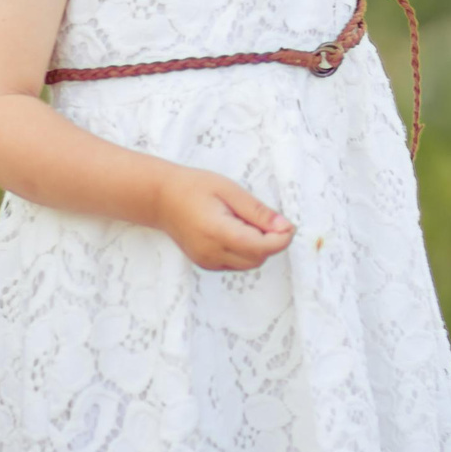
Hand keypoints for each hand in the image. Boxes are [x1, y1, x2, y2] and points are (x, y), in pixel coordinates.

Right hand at [155, 166, 294, 270]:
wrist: (161, 198)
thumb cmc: (195, 187)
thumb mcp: (230, 190)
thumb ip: (258, 212)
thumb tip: (285, 227)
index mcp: (218, 232)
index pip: (261, 247)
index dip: (281, 239)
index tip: (289, 224)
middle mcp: (212, 253)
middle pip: (258, 258)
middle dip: (271, 242)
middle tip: (268, 218)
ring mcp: (207, 261)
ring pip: (249, 263)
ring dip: (259, 247)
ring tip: (247, 222)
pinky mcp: (206, 264)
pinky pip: (236, 263)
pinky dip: (245, 251)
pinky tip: (237, 231)